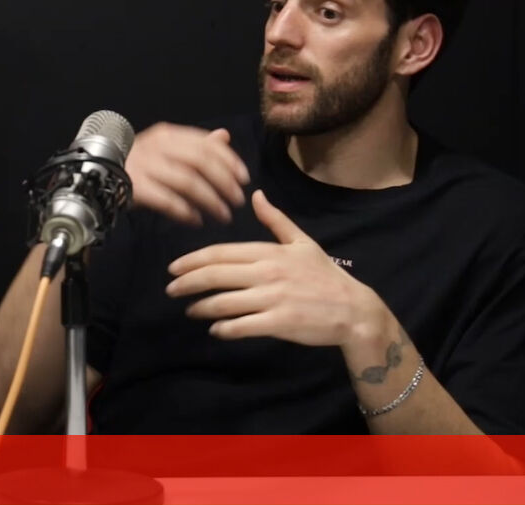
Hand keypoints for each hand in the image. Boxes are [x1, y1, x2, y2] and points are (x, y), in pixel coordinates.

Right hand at [125, 123, 249, 225]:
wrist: (95, 173)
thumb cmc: (137, 163)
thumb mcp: (166, 147)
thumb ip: (196, 144)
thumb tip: (224, 136)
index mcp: (167, 135)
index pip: (206, 145)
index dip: (229, 161)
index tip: (244, 179)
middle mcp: (157, 146)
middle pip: (200, 162)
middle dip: (224, 183)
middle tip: (237, 201)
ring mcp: (144, 166)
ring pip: (187, 182)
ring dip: (210, 200)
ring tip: (223, 215)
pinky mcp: (134, 187)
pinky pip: (166, 200)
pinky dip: (185, 212)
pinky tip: (196, 220)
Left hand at [165, 190, 387, 346]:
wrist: (354, 309)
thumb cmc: (324, 276)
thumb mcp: (302, 242)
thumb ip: (275, 220)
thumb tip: (256, 194)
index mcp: (269, 252)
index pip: (221, 253)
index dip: (193, 260)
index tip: (174, 267)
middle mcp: (268, 272)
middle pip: (216, 275)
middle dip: (188, 282)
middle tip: (170, 289)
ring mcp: (274, 298)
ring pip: (225, 302)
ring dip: (202, 307)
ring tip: (190, 310)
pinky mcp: (280, 322)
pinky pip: (243, 325)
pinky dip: (225, 328)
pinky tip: (215, 329)